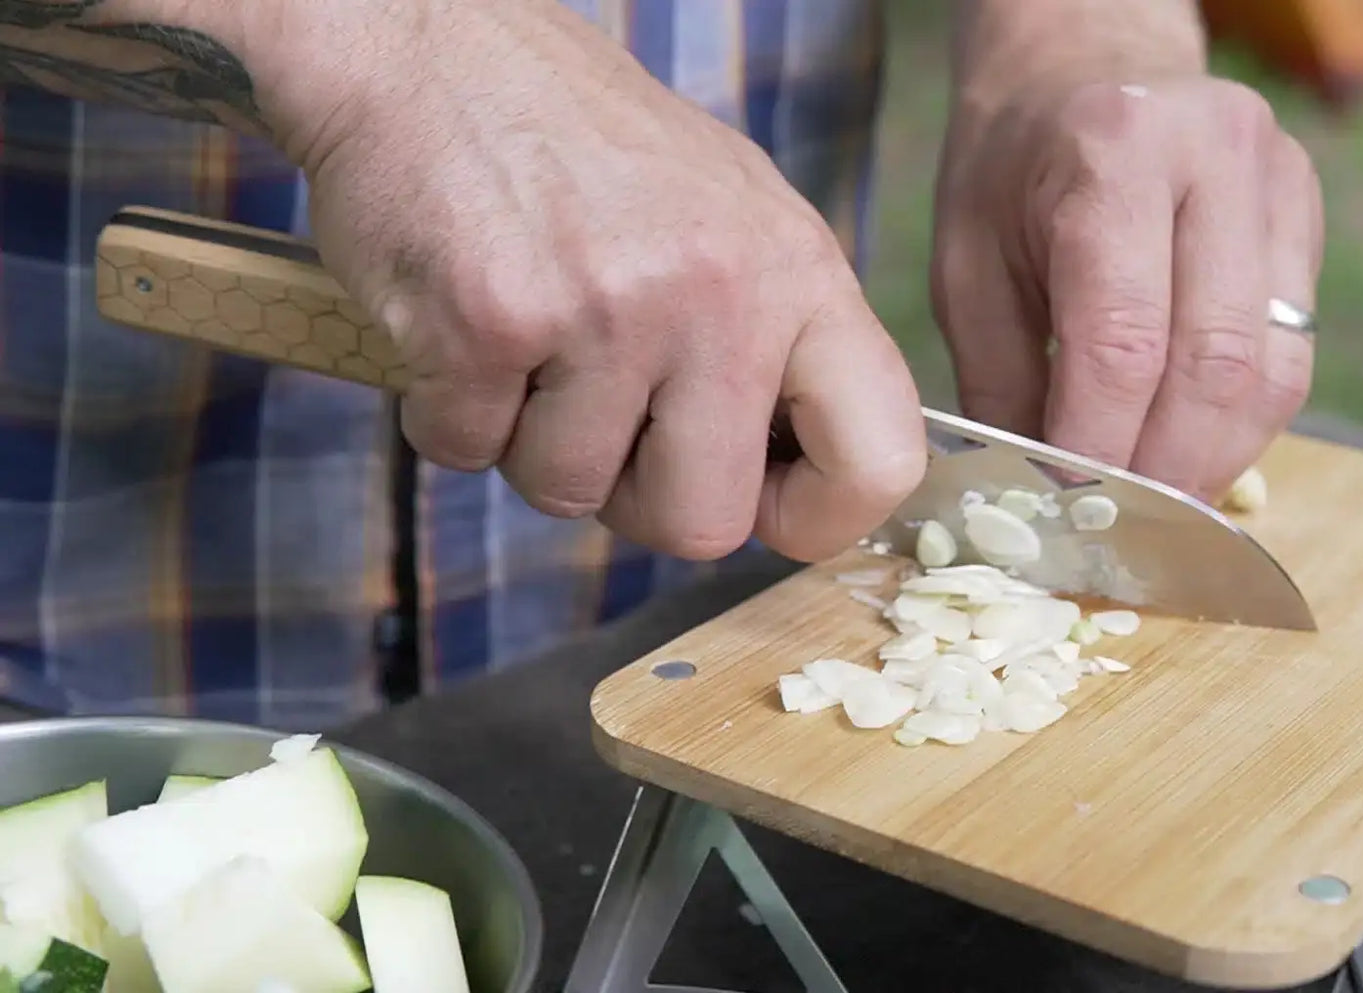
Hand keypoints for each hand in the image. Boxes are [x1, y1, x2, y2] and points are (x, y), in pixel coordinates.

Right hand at [249, 0, 925, 561]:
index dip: (816, 517)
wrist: (433, 47)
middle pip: (703, 525)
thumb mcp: (732, 219)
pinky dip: (449, 411)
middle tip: (600, 416)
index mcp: (798, 271)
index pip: (879, 460)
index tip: (755, 496)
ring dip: (530, 443)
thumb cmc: (584, 147)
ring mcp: (606, 309)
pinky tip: (460, 323)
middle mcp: (719, 293)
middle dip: (635, 497)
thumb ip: (776, 347)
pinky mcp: (490, 323)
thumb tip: (796, 482)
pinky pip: (465, 451)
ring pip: (569, 496)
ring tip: (527, 338)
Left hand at [931, 73, 1322, 500]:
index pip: (1123, 341)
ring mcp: (1279, 183)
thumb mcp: (966, 267)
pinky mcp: (1306, 217)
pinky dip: (1242, 421)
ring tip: (1156, 501)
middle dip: (1163, 468)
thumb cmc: (1009, 172)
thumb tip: (1039, 498)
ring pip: (1273, 371)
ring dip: (1214, 458)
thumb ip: (1000, 383)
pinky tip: (1190, 447)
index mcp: (1112, 156)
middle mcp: (1216, 159)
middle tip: (1117, 521)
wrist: (1082, 70)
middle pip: (1216, 364)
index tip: (1065, 503)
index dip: (1097, 445)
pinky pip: (1293, 353)